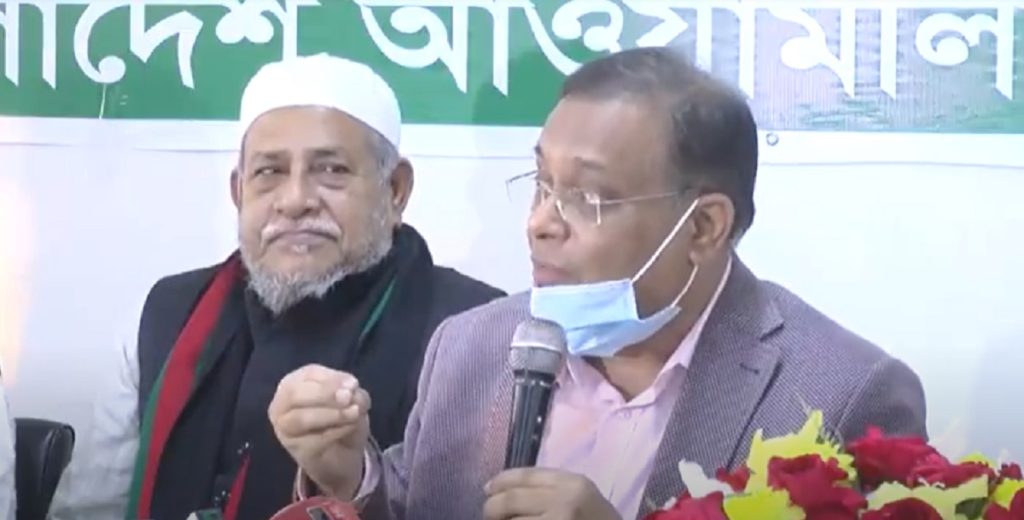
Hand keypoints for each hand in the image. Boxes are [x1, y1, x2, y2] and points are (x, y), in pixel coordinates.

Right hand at [268, 364, 370, 499]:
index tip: (354, 384)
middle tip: (349, 398)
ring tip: (354, 414)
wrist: (342, 455)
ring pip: (301, 419)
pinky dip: (336, 432)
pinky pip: (314, 440)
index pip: (308, 375)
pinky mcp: (296, 450)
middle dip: (325, 394)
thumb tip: (351, 390)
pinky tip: (349, 429)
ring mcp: (284, 430)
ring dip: (332, 414)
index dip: (331, 378)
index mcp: (294, 383)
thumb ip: (352, 391)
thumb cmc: (341, 418)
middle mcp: (281, 404)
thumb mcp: (353, 399)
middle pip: (295, 394)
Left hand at [483, 468, 620, 519]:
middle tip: (489, 515)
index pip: (524, 476)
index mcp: (572, 483)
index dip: (500, 482)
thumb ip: (551, 490)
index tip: (487, 490)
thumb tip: (503, 492)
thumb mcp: (582, 496)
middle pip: (510, 500)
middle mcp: (564, 502)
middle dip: (491, 509)